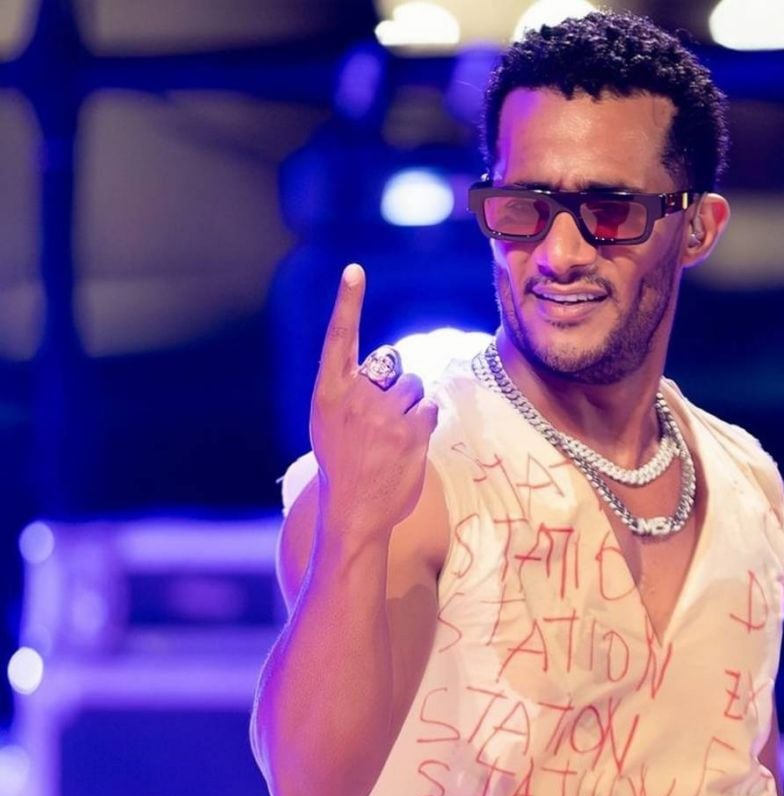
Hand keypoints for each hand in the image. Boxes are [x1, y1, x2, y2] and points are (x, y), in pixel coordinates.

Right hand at [309, 263, 436, 538]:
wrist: (353, 510)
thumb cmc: (343, 465)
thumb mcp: (330, 424)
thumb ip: (352, 392)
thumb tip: (390, 369)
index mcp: (328, 392)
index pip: (339, 338)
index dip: (348, 303)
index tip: (354, 271)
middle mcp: (354, 397)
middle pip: (392, 365)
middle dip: (395, 386)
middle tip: (381, 423)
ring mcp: (383, 413)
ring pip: (414, 386)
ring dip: (412, 405)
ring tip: (394, 436)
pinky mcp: (410, 431)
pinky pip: (429, 407)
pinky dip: (425, 421)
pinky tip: (408, 444)